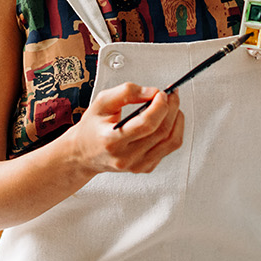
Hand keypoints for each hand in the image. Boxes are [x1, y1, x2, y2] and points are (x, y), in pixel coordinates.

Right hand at [64, 82, 183, 175]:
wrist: (83, 154)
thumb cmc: (92, 128)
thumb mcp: (102, 102)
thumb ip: (126, 92)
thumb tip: (152, 92)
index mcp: (112, 140)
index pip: (145, 125)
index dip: (159, 106)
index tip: (162, 93)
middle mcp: (125, 157)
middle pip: (161, 132)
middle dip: (171, 108)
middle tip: (171, 95)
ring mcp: (137, 165)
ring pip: (171, 142)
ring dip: (177, 120)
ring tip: (172, 106)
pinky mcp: (145, 168)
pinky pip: (168, 149)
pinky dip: (172, 131)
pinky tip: (165, 121)